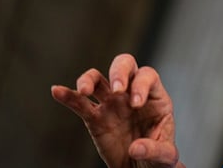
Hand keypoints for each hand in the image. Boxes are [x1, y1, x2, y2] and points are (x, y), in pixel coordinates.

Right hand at [51, 54, 185, 167]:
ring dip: (89, 79)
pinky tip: (57, 90)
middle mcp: (132, 93)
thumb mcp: (166, 156)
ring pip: (98, 79)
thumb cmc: (159, 157)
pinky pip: (79, 103)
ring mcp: (112, 103)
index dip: (141, 85)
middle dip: (119, 71)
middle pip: (124, 65)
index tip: (135, 104)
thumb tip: (135, 148)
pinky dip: (68, 95)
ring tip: (84, 90)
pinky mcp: (95, 118)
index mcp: (155, 96)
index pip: (147, 76)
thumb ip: (155, 150)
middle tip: (116, 89)